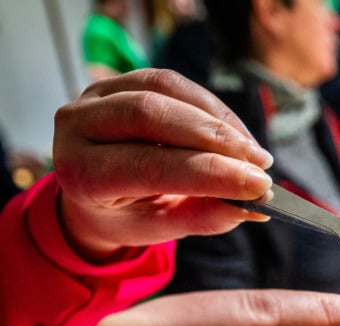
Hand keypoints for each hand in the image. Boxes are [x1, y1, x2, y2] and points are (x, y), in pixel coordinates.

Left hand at [53, 69, 274, 260]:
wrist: (93, 196)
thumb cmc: (126, 215)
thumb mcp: (161, 228)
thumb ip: (203, 217)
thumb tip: (254, 206)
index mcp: (80, 174)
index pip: (149, 166)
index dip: (209, 172)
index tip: (258, 185)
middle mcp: (77, 126)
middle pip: (153, 114)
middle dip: (217, 139)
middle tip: (261, 166)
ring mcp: (95, 96)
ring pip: (166, 89)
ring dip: (220, 121)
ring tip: (254, 154)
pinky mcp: (121, 80)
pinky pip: (173, 83)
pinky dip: (214, 109)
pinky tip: (239, 136)